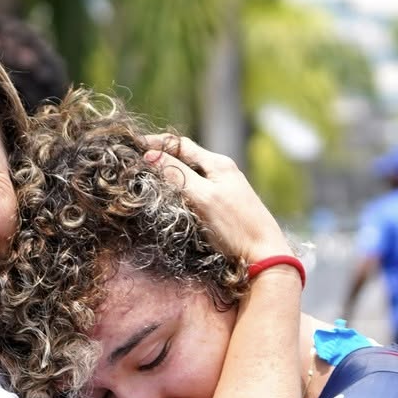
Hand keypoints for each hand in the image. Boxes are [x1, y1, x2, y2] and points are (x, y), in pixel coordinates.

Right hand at [141, 133, 289, 261]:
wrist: (265, 254)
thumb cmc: (235, 226)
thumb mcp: (203, 198)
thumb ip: (178, 175)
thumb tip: (150, 156)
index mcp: (218, 163)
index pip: (181, 144)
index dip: (156, 143)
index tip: (133, 145)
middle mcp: (223, 171)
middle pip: (186, 157)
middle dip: (161, 156)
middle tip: (136, 162)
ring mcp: (225, 187)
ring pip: (191, 173)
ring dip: (170, 172)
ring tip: (148, 177)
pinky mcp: (225, 204)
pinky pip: (197, 188)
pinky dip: (180, 187)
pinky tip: (171, 197)